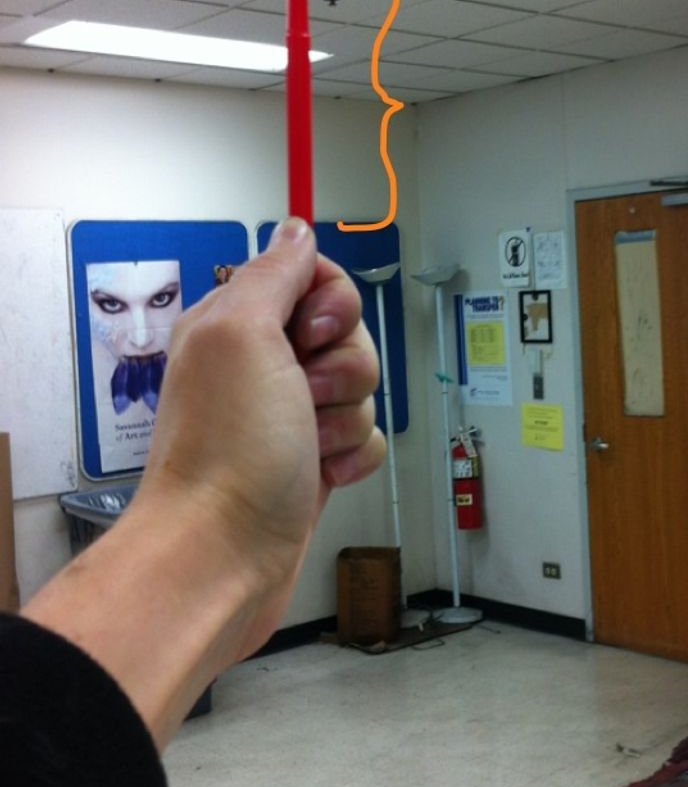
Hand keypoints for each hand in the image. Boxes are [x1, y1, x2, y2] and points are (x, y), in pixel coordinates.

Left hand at [136, 217, 385, 658]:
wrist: (222, 559)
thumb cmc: (229, 452)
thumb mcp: (242, 336)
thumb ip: (273, 273)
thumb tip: (295, 227)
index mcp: (234, 325)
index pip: (309, 275)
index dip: (330, 301)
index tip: (313, 334)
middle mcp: (260, 366)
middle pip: (346, 332)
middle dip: (345, 365)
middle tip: (305, 394)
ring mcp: (288, 417)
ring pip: (360, 388)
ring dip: (347, 417)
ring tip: (308, 447)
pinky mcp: (313, 463)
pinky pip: (366, 438)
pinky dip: (354, 457)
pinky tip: (324, 476)